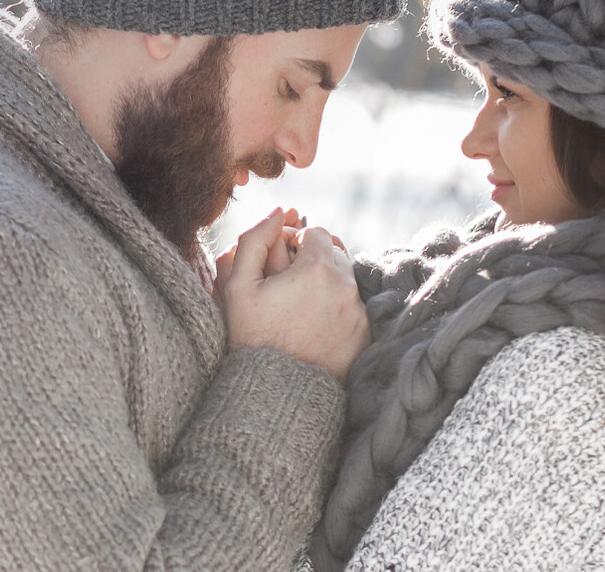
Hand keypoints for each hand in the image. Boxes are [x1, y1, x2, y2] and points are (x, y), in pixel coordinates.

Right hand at [213, 208, 368, 379]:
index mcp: (317, 267)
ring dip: (325, 284)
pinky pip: (353, 307)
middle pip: (334, 253)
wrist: (276, 391)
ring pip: (345, 280)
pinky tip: (313, 325)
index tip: (279, 263)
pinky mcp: (365, 334)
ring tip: (299, 307)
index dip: (293, 242)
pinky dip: (336, 309)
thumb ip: (255, 239)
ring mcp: (359, 311)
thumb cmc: (252, 337)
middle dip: (312, 261)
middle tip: (287, 285)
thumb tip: (278, 212)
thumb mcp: (238, 286)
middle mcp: (346, 285)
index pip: (315, 232)